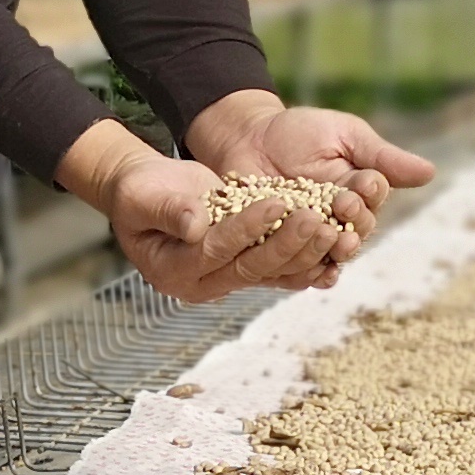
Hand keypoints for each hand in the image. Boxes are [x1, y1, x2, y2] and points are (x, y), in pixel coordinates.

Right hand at [56, 121, 350, 302]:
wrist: (149, 191)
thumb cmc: (139, 191)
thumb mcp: (142, 196)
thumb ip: (168, 209)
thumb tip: (196, 224)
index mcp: (173, 271)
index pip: (216, 251)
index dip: (247, 229)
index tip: (277, 203)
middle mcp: (202, 283)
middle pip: (251, 267)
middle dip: (287, 243)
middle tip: (318, 218)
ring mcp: (226, 277)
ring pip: (273, 270)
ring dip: (306, 251)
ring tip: (335, 226)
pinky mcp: (245, 265)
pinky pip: (281, 268)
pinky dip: (308, 257)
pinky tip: (335, 243)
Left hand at [182, 93, 440, 251]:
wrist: (246, 138)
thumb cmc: (299, 131)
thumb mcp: (344, 134)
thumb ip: (383, 156)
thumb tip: (430, 172)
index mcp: (359, 193)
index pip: (373, 201)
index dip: (370, 196)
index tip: (364, 183)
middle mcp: (339, 221)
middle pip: (357, 233)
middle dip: (354, 221)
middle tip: (343, 207)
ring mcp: (309, 238)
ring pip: (331, 254)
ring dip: (334, 248)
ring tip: (331, 237)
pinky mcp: (279, 249)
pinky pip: (298, 270)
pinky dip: (309, 274)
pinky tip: (316, 274)